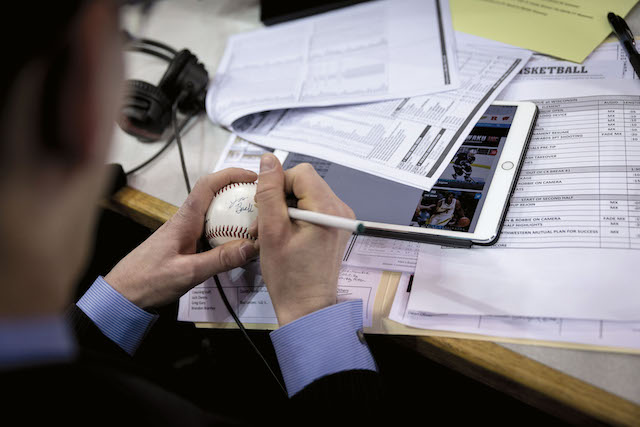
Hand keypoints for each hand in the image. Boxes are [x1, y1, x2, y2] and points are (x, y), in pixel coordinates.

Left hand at [105, 168, 258, 308]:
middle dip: (239, 193)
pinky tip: (237, 243)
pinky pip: (211, 230)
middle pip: (215, 196)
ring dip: (235, 214)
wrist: (123, 294)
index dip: (231, 174)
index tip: (253, 177)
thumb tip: (251, 246)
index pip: (208, 185)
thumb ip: (219, 260)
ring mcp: (186, 232)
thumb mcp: (187, 273)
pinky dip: (227, 231)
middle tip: (262, 203)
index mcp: (184, 219)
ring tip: (256, 222)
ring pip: (215, 214)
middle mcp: (186, 220)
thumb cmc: (147, 281)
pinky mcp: (186, 244)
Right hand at [254, 154, 353, 325]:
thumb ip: (269, 193)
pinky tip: (285, 236)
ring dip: (285, 209)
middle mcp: (340, 210)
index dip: (277, 185)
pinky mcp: (337, 228)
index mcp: (328, 209)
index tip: (264, 208)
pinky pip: (313, 208)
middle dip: (280, 198)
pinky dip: (296, 217)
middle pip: (305, 182)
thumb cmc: (289, 276)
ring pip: (307, 195)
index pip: (300, 173)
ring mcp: (341, 219)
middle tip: (264, 224)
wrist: (307, 308)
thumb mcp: (271, 232)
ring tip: (272, 233)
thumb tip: (268, 160)